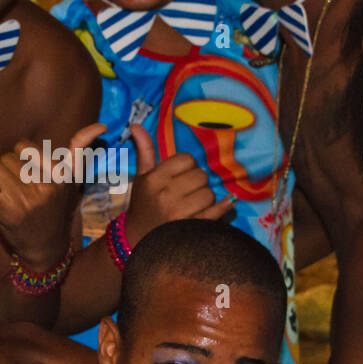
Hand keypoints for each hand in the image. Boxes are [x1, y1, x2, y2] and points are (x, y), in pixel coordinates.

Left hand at [0, 123, 105, 268]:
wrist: (46, 248)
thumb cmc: (56, 208)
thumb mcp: (72, 180)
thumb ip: (80, 150)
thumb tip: (99, 125)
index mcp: (58, 175)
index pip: (24, 146)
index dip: (21, 156)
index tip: (28, 170)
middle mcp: (42, 187)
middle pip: (7, 157)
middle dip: (7, 168)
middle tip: (17, 186)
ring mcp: (23, 201)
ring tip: (5, 191)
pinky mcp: (5, 214)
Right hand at [122, 124, 233, 244]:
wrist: (138, 239)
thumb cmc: (143, 204)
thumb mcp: (141, 177)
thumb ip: (144, 150)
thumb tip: (135, 124)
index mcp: (154, 179)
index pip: (186, 159)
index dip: (186, 167)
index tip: (179, 177)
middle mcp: (166, 195)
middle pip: (200, 175)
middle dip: (197, 182)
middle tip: (188, 191)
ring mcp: (179, 213)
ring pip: (209, 193)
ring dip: (206, 197)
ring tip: (194, 204)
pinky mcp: (191, 228)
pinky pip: (216, 211)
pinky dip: (223, 207)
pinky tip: (227, 203)